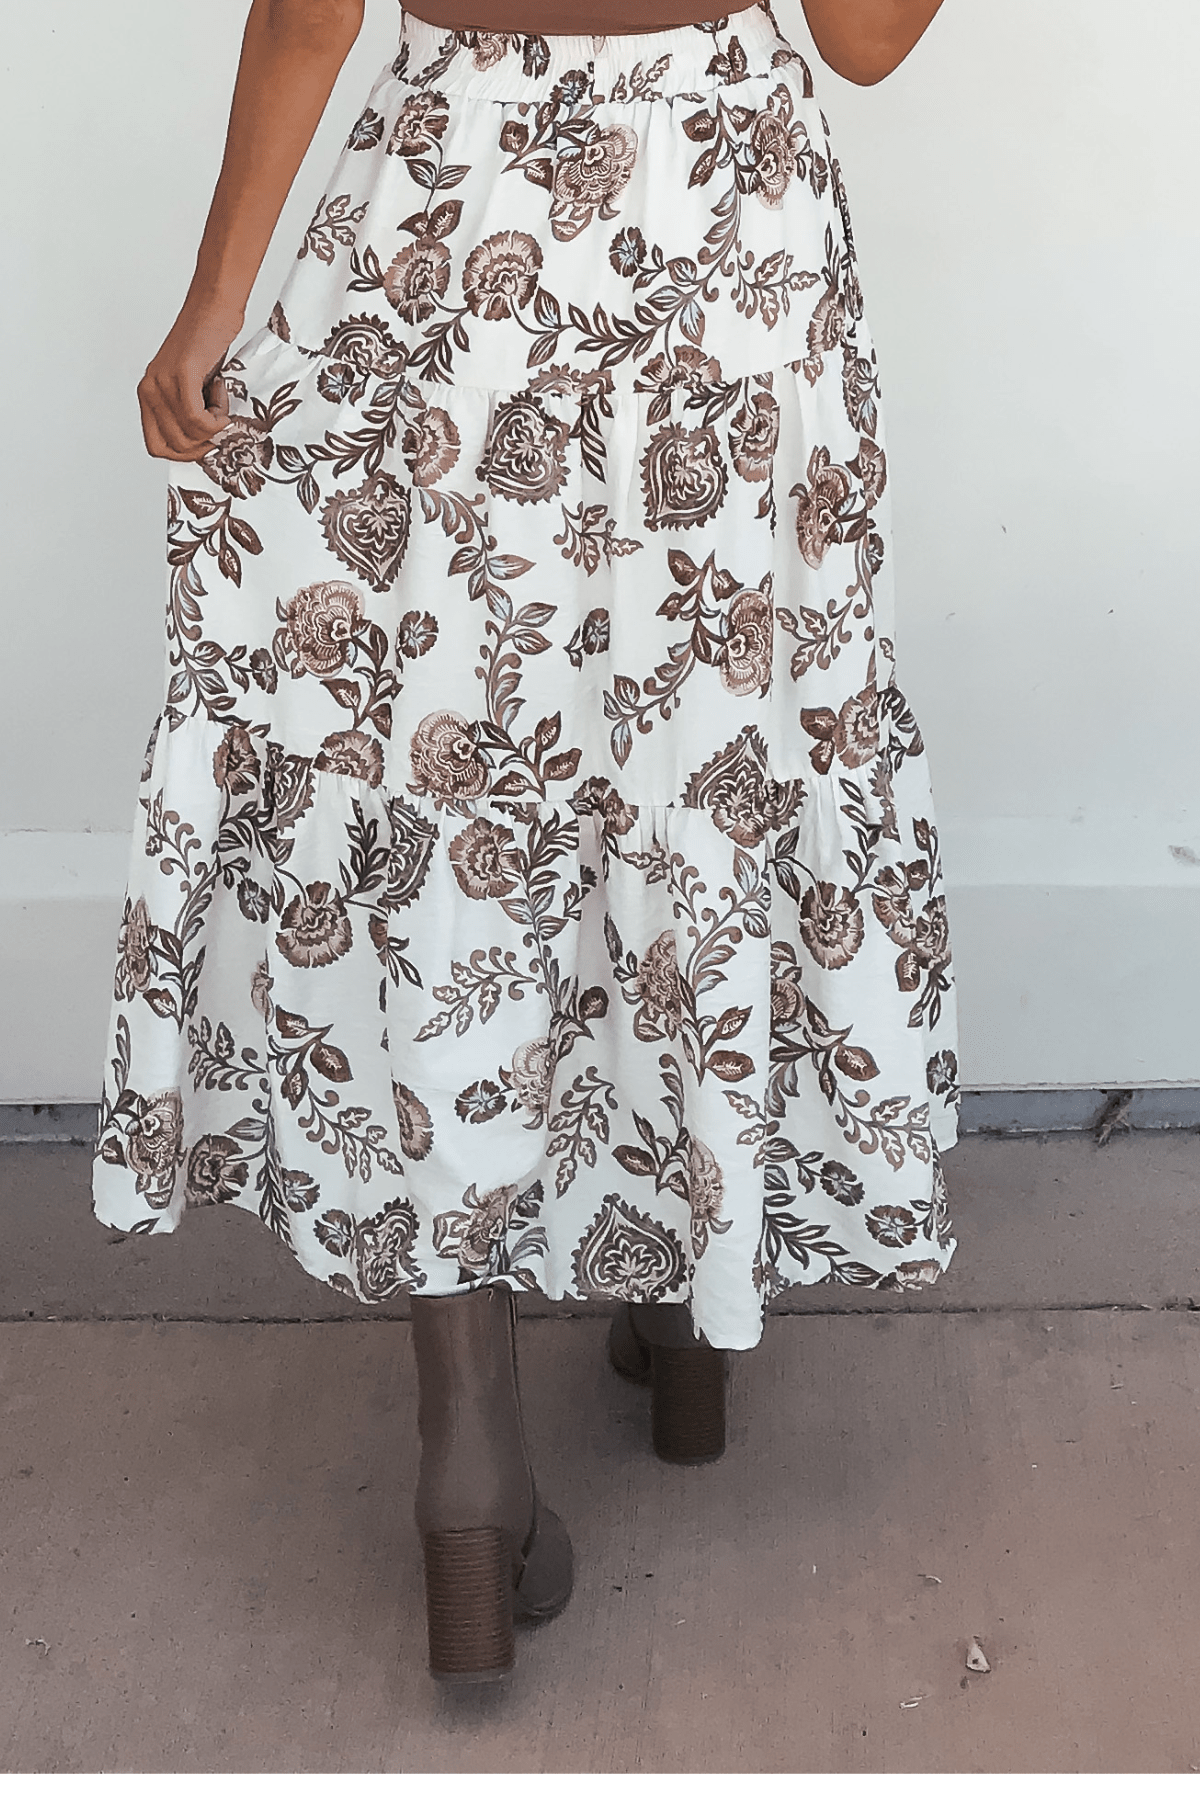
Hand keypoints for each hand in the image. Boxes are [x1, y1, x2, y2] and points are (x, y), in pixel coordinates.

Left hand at [137, 304, 243, 461]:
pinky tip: (220, 389)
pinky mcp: (181, 375)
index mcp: (147, 395)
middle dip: (204, 442)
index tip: (205, 443)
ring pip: (189, 435)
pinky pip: (198, 419)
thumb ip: (187, 413)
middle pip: (175, 446)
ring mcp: (163, 383)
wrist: (214, 307)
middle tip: (218, 419)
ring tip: (219, 397)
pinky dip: (218, 415)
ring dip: (214, 425)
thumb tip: (202, 446)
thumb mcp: (192, 386)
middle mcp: (150, 390)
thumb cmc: (208, 343)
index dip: (184, 454)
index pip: (156, 447)